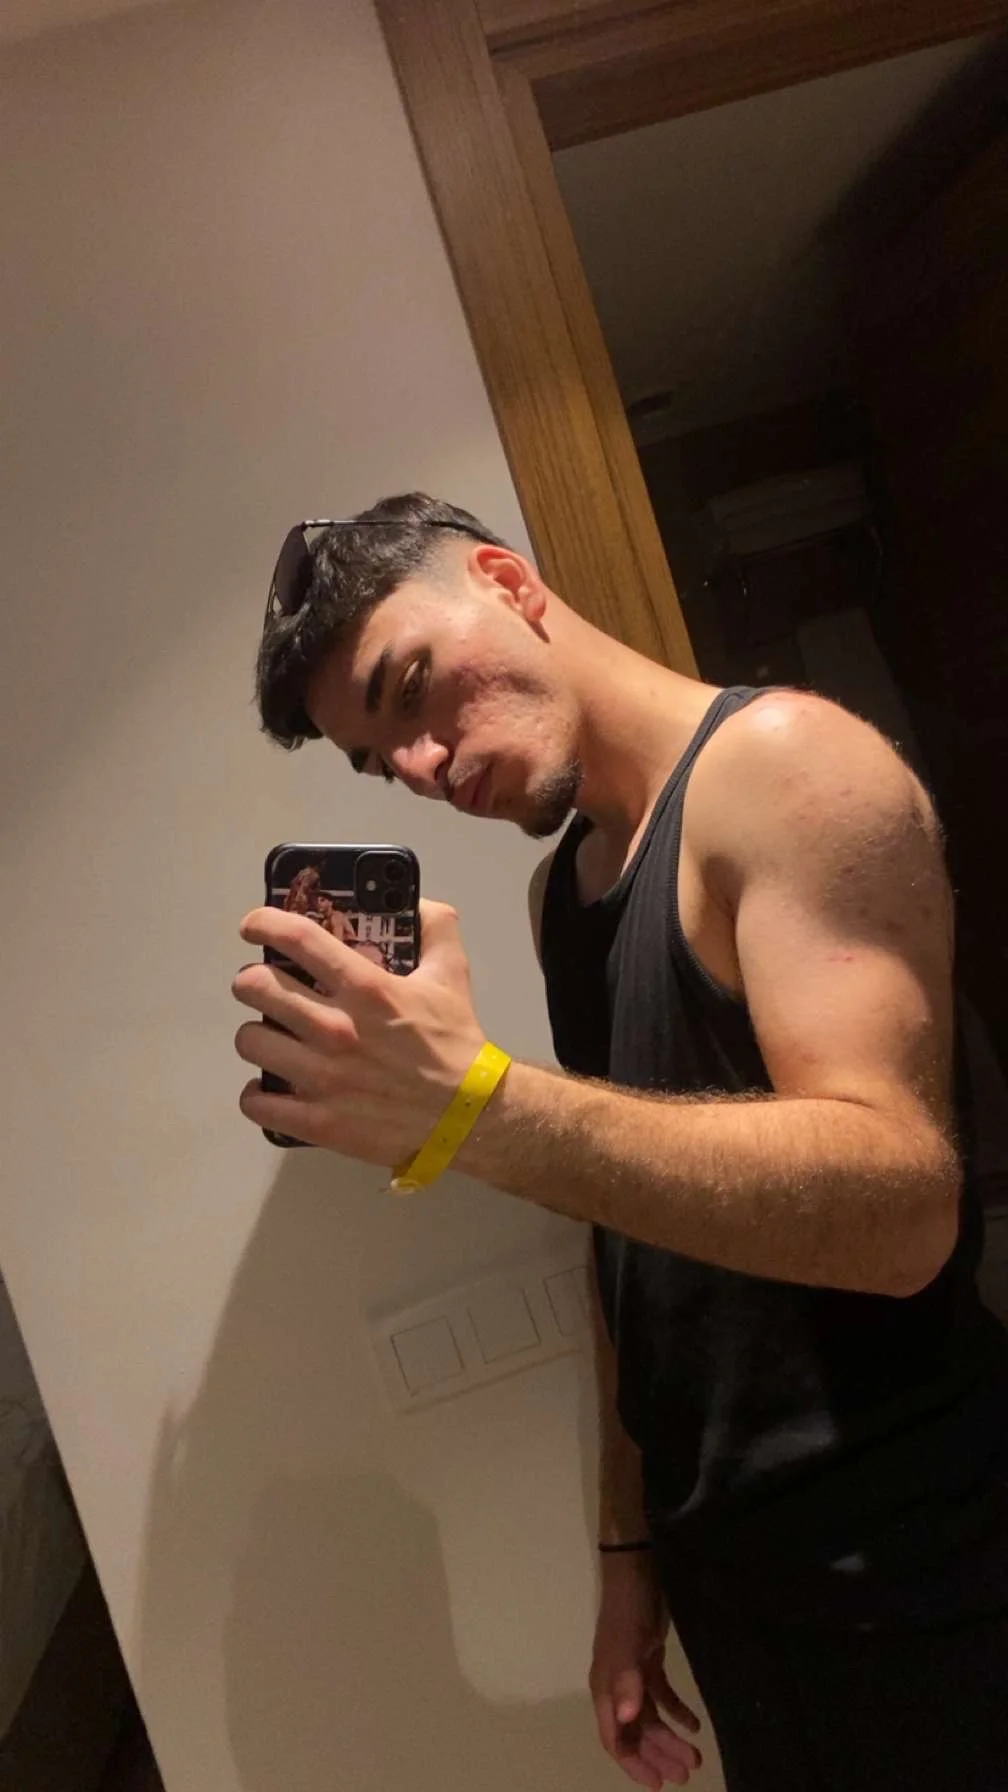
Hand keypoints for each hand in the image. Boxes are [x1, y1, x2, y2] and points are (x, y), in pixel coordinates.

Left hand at [232, 900, 486, 1161]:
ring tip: (272, 1037)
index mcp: (365, 988)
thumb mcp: (452, 975)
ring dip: (256, 1034)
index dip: (263, 924)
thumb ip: (435, 928)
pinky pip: (255, 1102)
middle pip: (255, 986)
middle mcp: (335, 1028)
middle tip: (262, 986)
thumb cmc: (455, 1044)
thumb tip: (415, 900)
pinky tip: (271, 1089)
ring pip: (249, 1040)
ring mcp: (322, 1078)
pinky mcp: (317, 1121)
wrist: (470, 1115)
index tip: (253, 927)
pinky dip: (257, 1095)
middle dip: (252, 980)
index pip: (296, 938)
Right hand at [590, 1553, 701, 1789]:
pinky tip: (694, 1723)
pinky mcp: (648, 1662)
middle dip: (659, 1755)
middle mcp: (617, 1688)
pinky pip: (662, 1695)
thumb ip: (627, 1683)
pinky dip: (678, 1711)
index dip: (634, 1763)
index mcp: (606, 1689)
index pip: (615, 1739)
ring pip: (650, 1717)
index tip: (658, 1782)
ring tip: (695, 1756)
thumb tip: (625, 1720)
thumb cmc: (629, 1611)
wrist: (635, 1573)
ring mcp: (632, 1676)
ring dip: (670, 1738)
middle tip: (687, 1773)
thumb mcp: (628, 1646)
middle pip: (636, 1733)